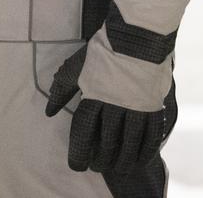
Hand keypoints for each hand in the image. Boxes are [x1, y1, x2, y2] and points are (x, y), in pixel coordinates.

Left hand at [45, 35, 171, 173]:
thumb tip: (49, 112)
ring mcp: (136, 108)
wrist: (137, 35)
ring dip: (122, 160)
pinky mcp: (153, 106)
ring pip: (129, 144)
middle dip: (100, 159)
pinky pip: (150, 136)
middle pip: (107, 143)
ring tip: (118, 168)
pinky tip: (140, 159)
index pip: (83, 133)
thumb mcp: (77, 67)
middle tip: (97, 166)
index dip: (79, 152)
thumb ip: (62, 89)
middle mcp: (115, 107)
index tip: (77, 164)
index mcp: (93, 97)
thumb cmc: (103, 51)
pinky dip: (145, 151)